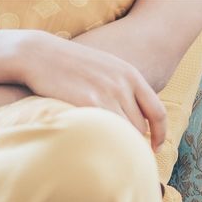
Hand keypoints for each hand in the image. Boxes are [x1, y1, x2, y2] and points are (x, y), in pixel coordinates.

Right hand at [17, 32, 167, 150]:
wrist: (40, 54)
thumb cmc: (71, 65)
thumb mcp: (105, 69)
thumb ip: (124, 89)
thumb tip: (139, 120)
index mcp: (131, 74)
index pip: (158, 112)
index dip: (160, 134)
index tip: (155, 148)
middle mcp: (123, 84)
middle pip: (140, 128)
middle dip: (131, 140)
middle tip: (117, 147)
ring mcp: (106, 93)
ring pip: (123, 133)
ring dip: (115, 142)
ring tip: (101, 144)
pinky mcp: (88, 102)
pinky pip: (105, 132)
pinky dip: (102, 141)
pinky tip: (89, 139)